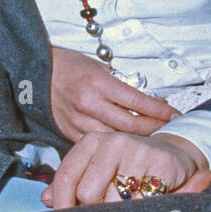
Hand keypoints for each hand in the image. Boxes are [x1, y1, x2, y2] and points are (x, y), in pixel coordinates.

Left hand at [41, 131, 210, 208]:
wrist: (170, 154)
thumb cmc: (126, 164)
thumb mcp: (95, 166)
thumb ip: (71, 181)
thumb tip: (46, 199)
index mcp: (91, 141)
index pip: (66, 177)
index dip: (62, 204)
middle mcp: (113, 142)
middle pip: (88, 194)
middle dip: (94, 209)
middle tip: (105, 210)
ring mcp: (138, 151)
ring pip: (115, 202)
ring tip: (127, 204)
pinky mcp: (162, 164)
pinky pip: (142, 204)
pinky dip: (141, 211)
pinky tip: (145, 201)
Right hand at [49, 46, 179, 140]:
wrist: (35, 71)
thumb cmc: (69, 65)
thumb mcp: (98, 67)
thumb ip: (119, 86)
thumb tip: (146, 102)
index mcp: (98, 83)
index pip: (138, 101)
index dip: (160, 110)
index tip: (175, 114)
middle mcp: (89, 103)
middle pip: (131, 124)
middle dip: (154, 128)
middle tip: (169, 129)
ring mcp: (78, 120)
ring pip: (115, 138)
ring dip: (136, 140)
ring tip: (152, 140)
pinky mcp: (69, 132)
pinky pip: (97, 144)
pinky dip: (112, 145)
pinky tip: (124, 144)